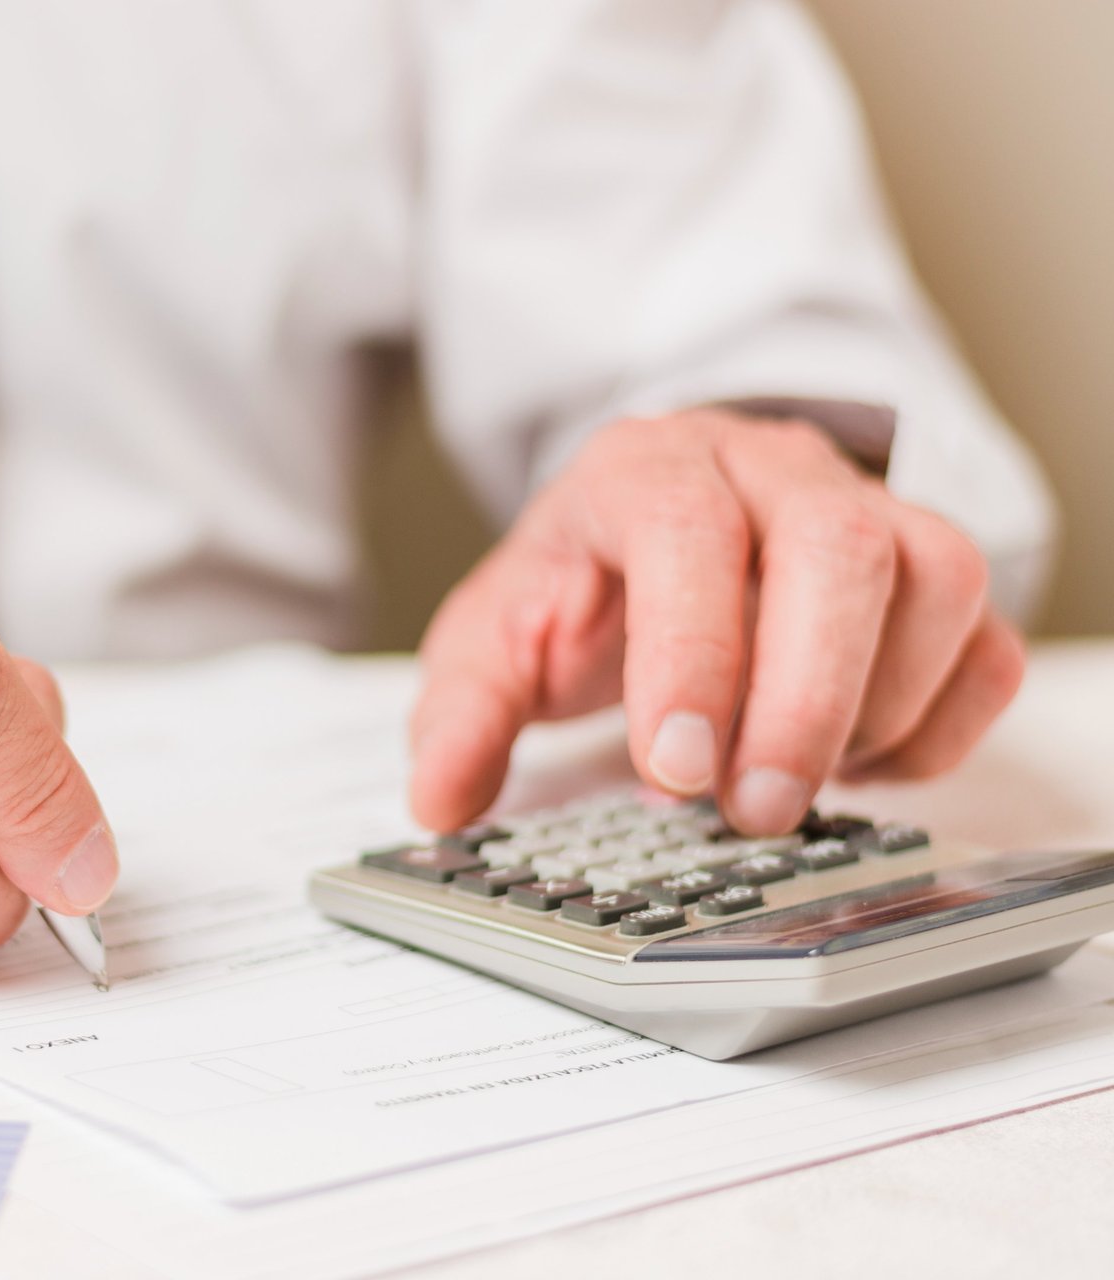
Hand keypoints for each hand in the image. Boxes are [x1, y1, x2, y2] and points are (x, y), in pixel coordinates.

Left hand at [410, 411, 1025, 835]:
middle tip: (752, 807)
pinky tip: (858, 768)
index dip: (692, 654)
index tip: (672, 765)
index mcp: (647, 471)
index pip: (687, 534)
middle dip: (803, 699)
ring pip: (934, 578)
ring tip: (796, 780)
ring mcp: (866, 507)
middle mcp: (770, 470)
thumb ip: (463, 713)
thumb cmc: (583, 582)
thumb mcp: (498, 635)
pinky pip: (983, 641)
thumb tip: (440, 798)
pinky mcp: (927, 570)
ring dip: (877, 706)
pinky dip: (938, 726)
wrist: (653, 523)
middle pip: (837, 549)